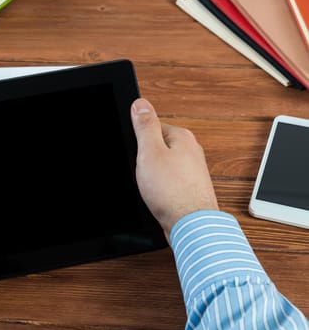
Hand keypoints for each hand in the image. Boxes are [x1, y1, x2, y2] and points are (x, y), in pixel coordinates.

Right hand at [130, 98, 218, 241]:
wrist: (190, 225)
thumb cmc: (172, 191)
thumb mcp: (149, 152)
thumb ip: (145, 126)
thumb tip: (140, 103)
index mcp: (182, 136)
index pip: (153, 127)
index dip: (139, 142)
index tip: (136, 154)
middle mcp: (191, 151)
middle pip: (158, 147)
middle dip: (146, 160)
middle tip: (144, 172)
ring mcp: (193, 170)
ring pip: (163, 166)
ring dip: (154, 176)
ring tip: (152, 187)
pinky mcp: (190, 187)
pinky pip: (169, 182)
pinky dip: (161, 188)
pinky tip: (158, 196)